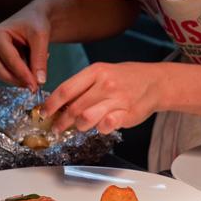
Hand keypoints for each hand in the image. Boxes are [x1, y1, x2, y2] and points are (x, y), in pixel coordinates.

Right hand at [0, 2, 51, 90]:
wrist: (33, 18)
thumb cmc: (36, 23)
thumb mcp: (41, 37)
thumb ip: (40, 59)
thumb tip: (39, 82)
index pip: (10, 60)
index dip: (24, 75)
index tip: (35, 87)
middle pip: (3, 71)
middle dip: (21, 80)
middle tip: (37, 87)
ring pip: (4, 75)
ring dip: (21, 77)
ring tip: (38, 68)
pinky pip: (7, 73)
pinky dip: (20, 73)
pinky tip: (32, 65)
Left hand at [42, 62, 161, 134]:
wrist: (156, 82)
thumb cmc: (127, 78)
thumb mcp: (104, 72)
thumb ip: (83, 86)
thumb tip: (60, 102)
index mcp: (97, 71)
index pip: (66, 90)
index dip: (51, 104)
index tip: (44, 113)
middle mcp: (106, 84)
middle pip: (74, 108)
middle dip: (61, 121)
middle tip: (57, 127)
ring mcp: (117, 99)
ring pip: (86, 119)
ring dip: (79, 126)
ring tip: (80, 126)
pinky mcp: (127, 113)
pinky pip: (106, 126)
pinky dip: (100, 129)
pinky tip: (100, 126)